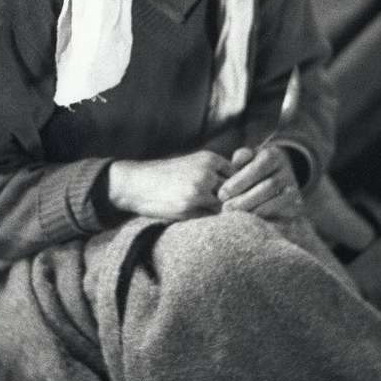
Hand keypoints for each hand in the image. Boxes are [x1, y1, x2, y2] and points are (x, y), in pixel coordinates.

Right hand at [108, 150, 231, 219]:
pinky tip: (204, 221)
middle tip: (232, 212)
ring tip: (219, 219)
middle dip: (235, 202)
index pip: (239, 176)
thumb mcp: (192, 164)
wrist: (137, 183)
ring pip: (225, 207)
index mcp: (209, 159)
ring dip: (224, 214)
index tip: (236, 197)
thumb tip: (243, 186)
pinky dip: (211, 222)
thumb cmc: (166, 175)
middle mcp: (206, 172)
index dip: (239, 188)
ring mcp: (198, 190)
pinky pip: (211, 218)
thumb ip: (215, 172)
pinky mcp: (188, 208)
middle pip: (235, 192)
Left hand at [217, 145, 303, 219]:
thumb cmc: (252, 169)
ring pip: (276, 202)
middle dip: (245, 199)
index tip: (222, 194)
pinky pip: (284, 215)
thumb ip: (241, 157)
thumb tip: (237, 161)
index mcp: (274, 156)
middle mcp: (287, 172)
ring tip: (235, 217)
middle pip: (268, 187)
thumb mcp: (247, 159)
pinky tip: (251, 224)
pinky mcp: (296, 207)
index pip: (259, 167)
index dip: (239, 182)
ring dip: (254, 211)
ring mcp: (294, 190)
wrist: (276, 178)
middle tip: (226, 208)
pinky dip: (266, 220)